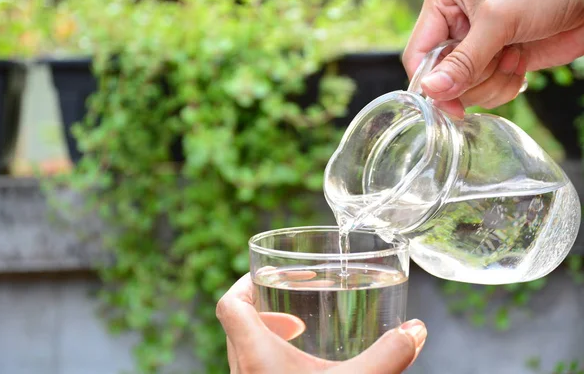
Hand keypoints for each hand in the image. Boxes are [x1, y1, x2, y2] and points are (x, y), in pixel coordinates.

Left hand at [216, 274, 426, 373]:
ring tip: (300, 332)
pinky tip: (304, 367)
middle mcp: (243, 369)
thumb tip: (416, 331)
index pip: (229, 305)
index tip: (275, 280)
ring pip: (243, 346)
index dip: (245, 284)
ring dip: (267, 332)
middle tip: (295, 306)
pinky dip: (272, 357)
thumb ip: (386, 357)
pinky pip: (253, 367)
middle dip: (265, 307)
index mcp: (255, 354)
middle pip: (236, 322)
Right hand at [403, 0, 583, 116]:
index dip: (430, 81)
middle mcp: (457, 25)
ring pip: (466, 88)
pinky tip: (520, 61)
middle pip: (442, 76)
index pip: (417, 53)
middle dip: (471, 77)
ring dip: (492, 81)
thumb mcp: (497, 20)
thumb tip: (431, 91)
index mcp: (444, 2)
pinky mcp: (498, 60)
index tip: (447, 103)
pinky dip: (505, 84)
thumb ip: (462, 61)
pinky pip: (487, 91)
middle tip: (496, 59)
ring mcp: (479, 45)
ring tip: (513, 55)